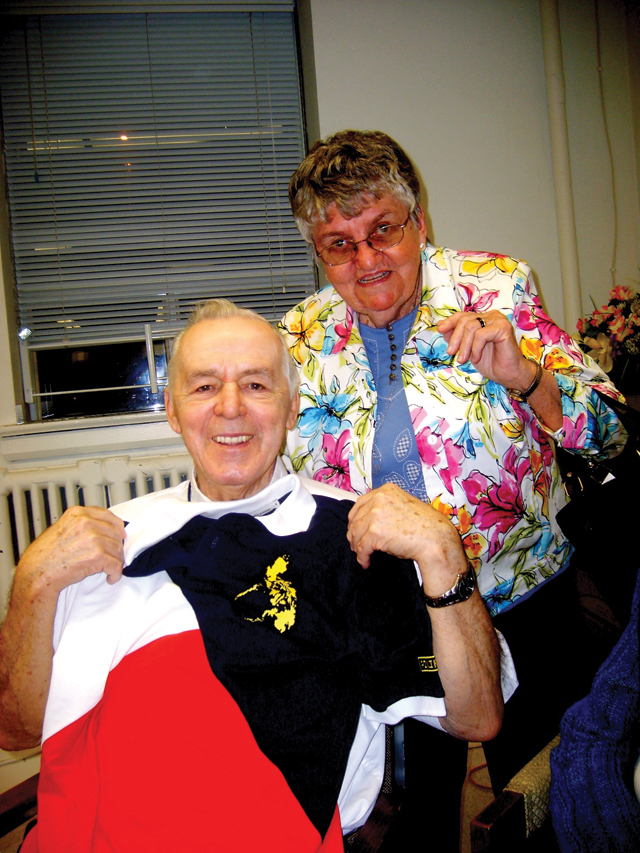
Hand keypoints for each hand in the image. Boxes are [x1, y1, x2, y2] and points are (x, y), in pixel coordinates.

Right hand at [17, 506, 125, 595]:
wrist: (38, 572)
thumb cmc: (46, 555)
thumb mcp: (62, 528)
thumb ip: (82, 525)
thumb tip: (102, 529)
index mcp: (78, 514)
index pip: (107, 515)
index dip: (117, 527)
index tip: (121, 534)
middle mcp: (86, 522)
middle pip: (115, 534)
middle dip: (116, 548)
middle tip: (112, 558)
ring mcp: (93, 538)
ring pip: (117, 549)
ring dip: (116, 562)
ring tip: (109, 570)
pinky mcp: (97, 555)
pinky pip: (116, 564)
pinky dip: (115, 574)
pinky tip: (110, 578)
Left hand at [347, 484, 466, 596]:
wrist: (436, 539)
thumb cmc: (425, 526)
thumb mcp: (403, 506)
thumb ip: (386, 507)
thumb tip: (369, 520)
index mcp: (386, 490)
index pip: (360, 503)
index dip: (355, 519)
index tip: (355, 528)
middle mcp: (379, 499)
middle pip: (355, 519)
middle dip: (354, 534)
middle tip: (356, 544)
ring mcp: (376, 515)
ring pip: (356, 533)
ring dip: (357, 547)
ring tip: (362, 555)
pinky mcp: (375, 532)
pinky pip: (362, 548)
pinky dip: (362, 557)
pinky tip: (366, 562)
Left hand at [437, 310, 535, 391]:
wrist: (508, 374)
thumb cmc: (490, 362)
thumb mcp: (467, 348)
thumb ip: (455, 336)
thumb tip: (440, 324)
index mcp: (483, 318)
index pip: (462, 315)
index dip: (449, 322)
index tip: (440, 330)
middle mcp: (491, 316)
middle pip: (464, 320)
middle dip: (455, 338)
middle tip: (451, 353)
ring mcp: (498, 320)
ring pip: (471, 327)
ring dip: (465, 345)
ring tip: (464, 359)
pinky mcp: (503, 327)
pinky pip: (481, 335)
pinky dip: (476, 348)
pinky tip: (476, 358)